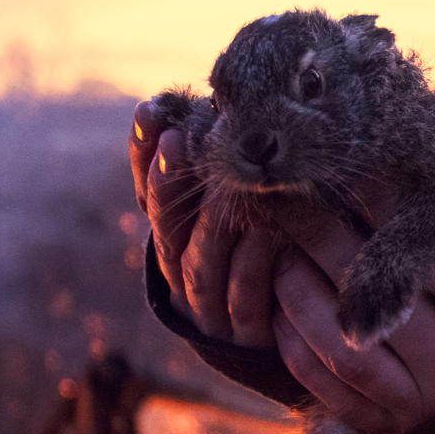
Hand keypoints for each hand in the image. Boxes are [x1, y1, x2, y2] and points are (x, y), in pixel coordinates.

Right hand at [128, 98, 280, 346]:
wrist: (290, 324)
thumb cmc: (271, 241)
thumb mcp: (246, 196)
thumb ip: (220, 156)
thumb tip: (182, 99)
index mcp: (175, 232)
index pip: (148, 191)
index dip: (144, 156)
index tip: (153, 112)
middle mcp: (182, 268)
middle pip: (165, 227)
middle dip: (168, 185)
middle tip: (180, 142)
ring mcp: (210, 305)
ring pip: (198, 265)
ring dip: (212, 227)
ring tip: (230, 190)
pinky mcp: (245, 334)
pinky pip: (244, 300)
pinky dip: (255, 268)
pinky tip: (270, 236)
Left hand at [269, 204, 434, 433]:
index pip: (426, 252)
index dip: (382, 207)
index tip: (350, 168)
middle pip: (372, 291)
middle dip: (321, 237)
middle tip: (289, 195)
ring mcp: (423, 404)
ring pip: (340, 345)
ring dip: (298, 294)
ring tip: (280, 250)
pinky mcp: (397, 432)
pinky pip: (333, 392)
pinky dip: (299, 350)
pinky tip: (284, 309)